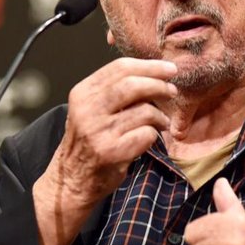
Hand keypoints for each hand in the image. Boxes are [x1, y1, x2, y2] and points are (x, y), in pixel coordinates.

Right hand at [33, 58, 177, 244]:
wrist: (73, 178)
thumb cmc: (89, 140)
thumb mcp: (91, 108)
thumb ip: (113, 90)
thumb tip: (154, 72)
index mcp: (82, 93)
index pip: (120, 68)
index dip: (149, 66)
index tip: (169, 69)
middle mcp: (87, 110)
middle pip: (132, 85)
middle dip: (158, 84)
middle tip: (172, 90)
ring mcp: (98, 132)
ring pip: (143, 111)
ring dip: (160, 115)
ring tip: (162, 121)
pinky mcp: (111, 152)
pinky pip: (146, 134)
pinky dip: (154, 134)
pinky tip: (153, 137)